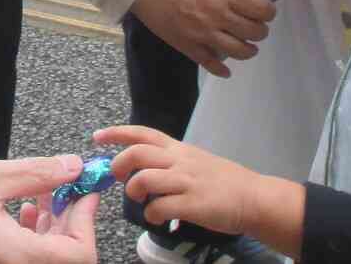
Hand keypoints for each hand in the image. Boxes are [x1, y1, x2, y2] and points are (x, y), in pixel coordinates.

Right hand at [0, 155, 97, 263]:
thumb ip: (36, 174)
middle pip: (63, 261)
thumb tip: (72, 168)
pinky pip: (16, 260)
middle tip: (66, 188)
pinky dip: (27, 238)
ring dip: (51, 230)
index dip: (87, 221)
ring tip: (40, 195)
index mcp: (12, 256)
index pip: (78, 255)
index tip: (84, 190)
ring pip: (40, 261)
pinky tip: (17, 209)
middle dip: (71, 223)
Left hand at [95, 125, 270, 241]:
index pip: (144, 133)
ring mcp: (186, 181)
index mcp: (178, 149)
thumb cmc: (222, 180)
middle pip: (138, 153)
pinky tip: (157, 218)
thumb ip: (170, 160)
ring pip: (145, 178)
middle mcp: (179, 161)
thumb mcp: (194, 160)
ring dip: (135, 191)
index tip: (98, 136)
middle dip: (120, 164)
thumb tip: (144, 167)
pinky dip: (151, 215)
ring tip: (141, 200)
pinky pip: (160, 207)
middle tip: (120, 178)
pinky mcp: (193, 204)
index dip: (118, 133)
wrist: (252, 197)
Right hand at [130, 0, 274, 77]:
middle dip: (260, 31)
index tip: (266, 12)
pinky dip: (222, 69)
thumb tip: (240, 0)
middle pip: (254, 33)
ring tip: (247, 47)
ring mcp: (204, 35)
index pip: (261, 9)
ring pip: (239, 52)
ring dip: (248, 50)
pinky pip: (212, 64)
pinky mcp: (189, 47)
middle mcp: (218, 17)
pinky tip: (225, 68)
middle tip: (257, 28)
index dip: (268, 12)